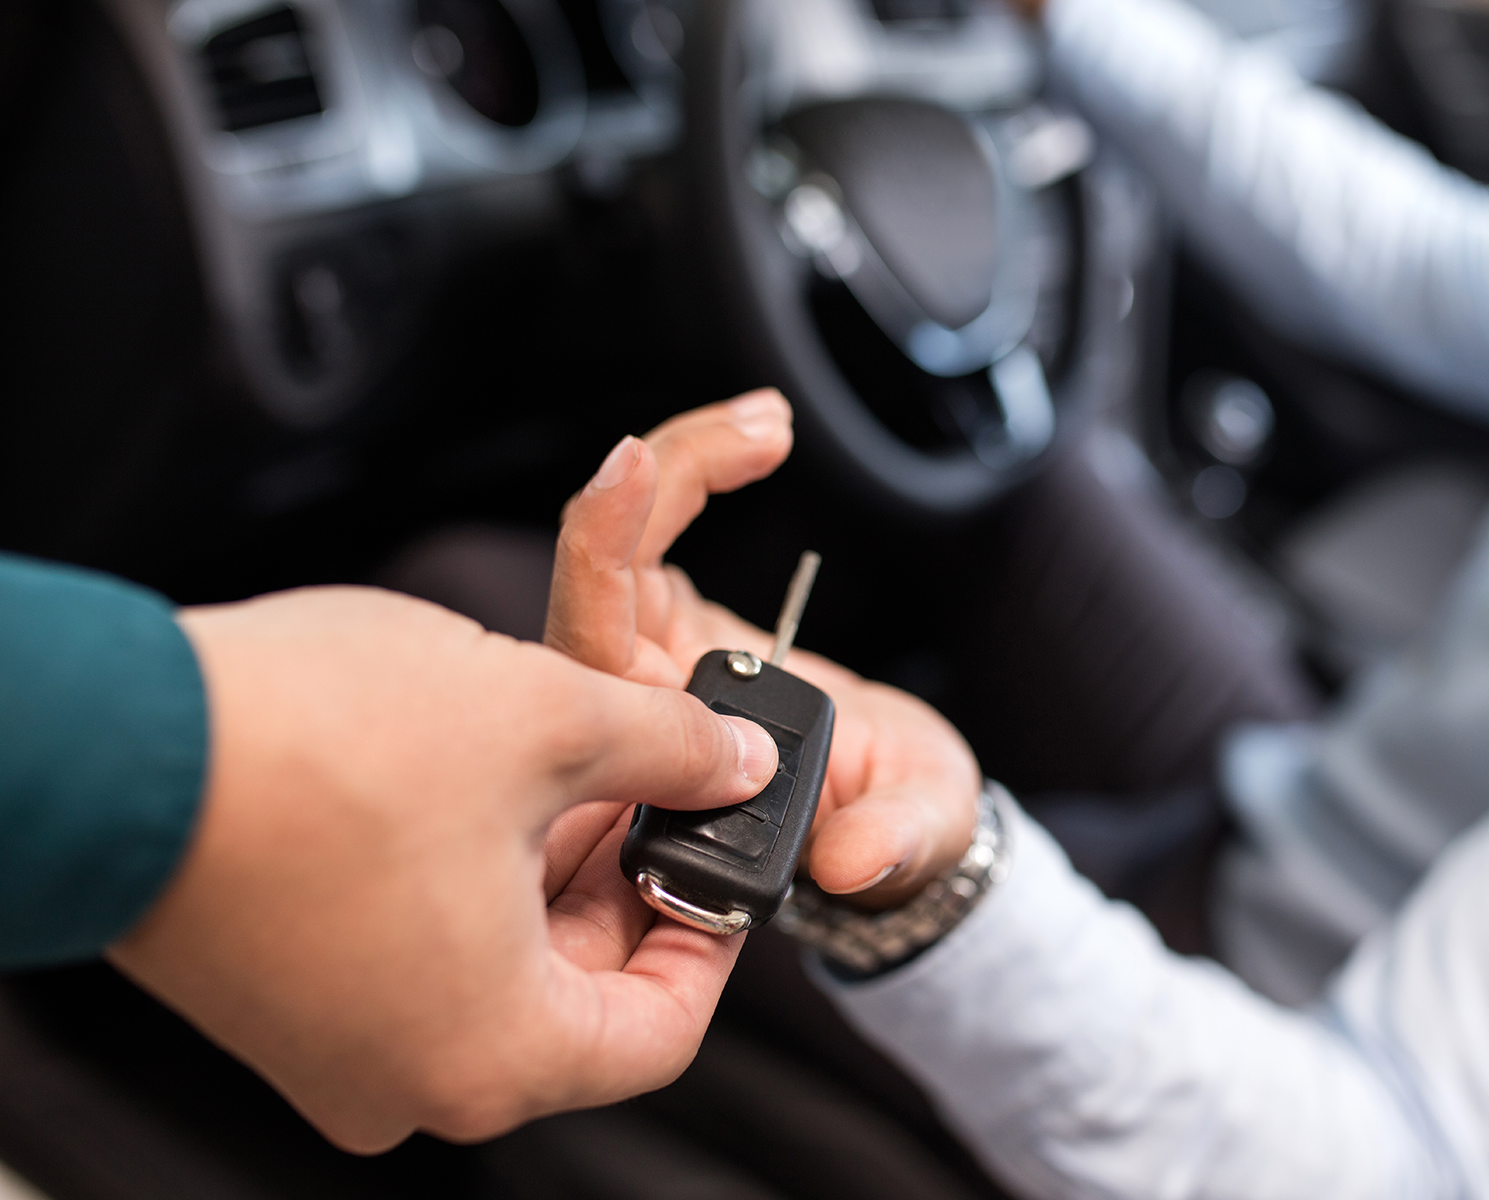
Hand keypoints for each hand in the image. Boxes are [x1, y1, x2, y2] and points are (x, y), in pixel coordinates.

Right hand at [109, 586, 780, 1152]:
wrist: (109, 739)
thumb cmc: (315, 748)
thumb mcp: (546, 719)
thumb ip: (669, 751)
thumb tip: (734, 762)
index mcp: (495, 1055)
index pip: (661, 1031)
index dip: (713, 934)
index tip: (723, 857)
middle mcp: (411, 1082)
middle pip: (578, 997)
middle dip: (623, 880)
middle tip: (648, 783)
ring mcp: (334, 1051)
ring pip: (496, 969)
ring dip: (544, 868)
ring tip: (564, 759)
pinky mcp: (280, 1001)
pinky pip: (415, 957)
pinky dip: (465, 880)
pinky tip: (476, 782)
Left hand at [545, 391, 981, 910]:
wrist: (889, 811)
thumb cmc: (886, 830)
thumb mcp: (908, 837)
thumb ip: (888, 846)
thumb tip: (849, 856)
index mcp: (653, 775)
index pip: (592, 663)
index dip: (601, 557)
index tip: (638, 473)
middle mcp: (632, 714)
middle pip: (593, 582)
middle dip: (651, 486)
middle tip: (753, 431)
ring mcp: (647, 661)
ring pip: (618, 545)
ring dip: (682, 462)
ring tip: (771, 422)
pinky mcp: (672, 620)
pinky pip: (653, 532)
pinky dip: (698, 469)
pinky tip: (763, 433)